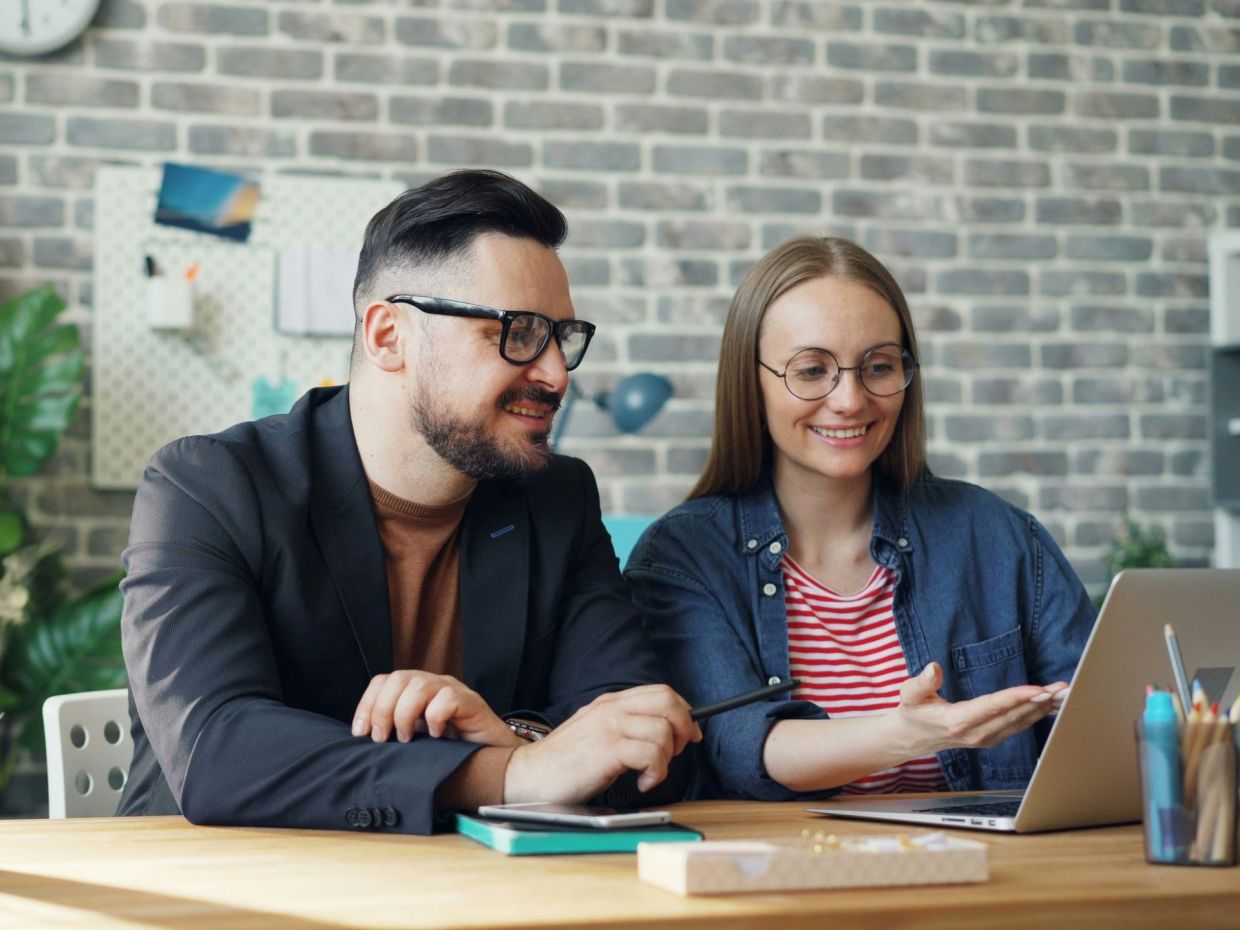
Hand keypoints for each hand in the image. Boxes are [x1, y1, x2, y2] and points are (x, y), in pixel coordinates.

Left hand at [352, 670, 520, 746]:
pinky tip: (437, 736)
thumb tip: (363, 739)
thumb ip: (394, 733)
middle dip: (382, 710)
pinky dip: (435, 718)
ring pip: (420, 685)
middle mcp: (433, 685)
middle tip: (383, 738)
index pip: (383, 681)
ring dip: (405, 714)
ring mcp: (453, 690)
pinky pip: (447, 698)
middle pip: (398, 678)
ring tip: (408, 739)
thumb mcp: (416, 740)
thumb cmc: (452, 751)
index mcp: (415, 691)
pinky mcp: (471, 702)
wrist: (494, 759)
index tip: (361, 733)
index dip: (367, 704)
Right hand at [502, 684, 700, 802]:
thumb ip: (624, 725)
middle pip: (668, 702)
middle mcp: (611, 708)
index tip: (689, 734)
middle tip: (676, 753)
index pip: (661, 692)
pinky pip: (651, 754)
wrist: (527, 776)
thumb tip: (663, 731)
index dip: (683, 712)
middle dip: (683, 728)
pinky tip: (641, 783)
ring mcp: (609, 727)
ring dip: (666, 758)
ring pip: (663, 731)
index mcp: (610, 703)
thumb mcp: (596, 732)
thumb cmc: (563, 762)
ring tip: (649, 773)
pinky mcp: (607, 749)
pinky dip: (655, 773)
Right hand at [892, 662, 1068, 756]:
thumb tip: (934, 667)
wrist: (913, 739)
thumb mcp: (908, 694)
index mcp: (957, 721)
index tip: (1038, 690)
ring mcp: (987, 739)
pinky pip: (1020, 726)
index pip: (992, 707)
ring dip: (1045, 708)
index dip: (1016, 698)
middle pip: (1014, 715)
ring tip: (1065, 694)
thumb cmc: (912, 712)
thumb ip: (921, 681)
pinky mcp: (993, 738)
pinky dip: (1038, 715)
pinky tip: (1053, 705)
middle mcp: (976, 733)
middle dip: (1041, 701)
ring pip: (1021, 722)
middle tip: (1063, 688)